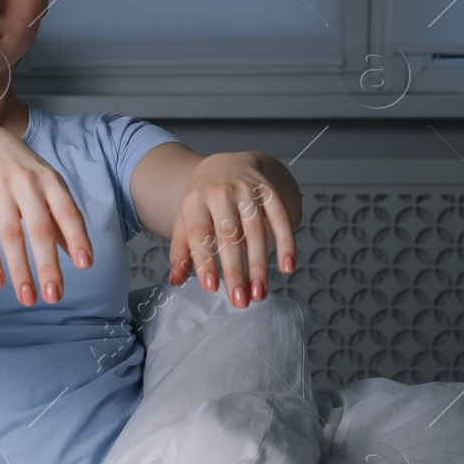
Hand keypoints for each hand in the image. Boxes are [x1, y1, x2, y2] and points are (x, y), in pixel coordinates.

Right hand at [0, 122, 93, 305]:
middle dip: (48, 266)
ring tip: (27, 298)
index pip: (67, 212)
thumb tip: (77, 255)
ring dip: (20, 270)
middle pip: (40, 229)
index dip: (77, 238)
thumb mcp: (44, 183)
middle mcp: (26, 183)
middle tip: (53, 296)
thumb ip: (59, 216)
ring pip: (11, 235)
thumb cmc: (17, 168)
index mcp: (49, 181)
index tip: (84, 265)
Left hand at [168, 151, 299, 307]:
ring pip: (256, 231)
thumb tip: (175, 282)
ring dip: (260, 265)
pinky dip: (287, 243)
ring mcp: (247, 190)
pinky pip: (280, 218)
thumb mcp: (185, 220)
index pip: (199, 234)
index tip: (211, 287)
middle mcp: (221, 193)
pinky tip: (288, 267)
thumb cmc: (202, 201)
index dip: (205, 261)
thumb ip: (181, 251)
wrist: (225, 163)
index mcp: (195, 201)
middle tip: (240, 300)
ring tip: (259, 293)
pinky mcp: (270, 192)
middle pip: (229, 236)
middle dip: (236, 270)